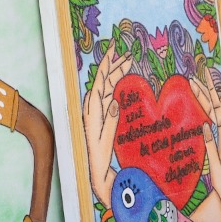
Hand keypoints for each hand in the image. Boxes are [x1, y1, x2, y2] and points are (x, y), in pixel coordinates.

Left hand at [83, 48, 127, 198]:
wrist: (96, 170)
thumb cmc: (101, 158)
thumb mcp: (106, 141)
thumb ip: (110, 121)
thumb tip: (114, 100)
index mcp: (93, 112)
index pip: (100, 82)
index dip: (106, 65)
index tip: (114, 51)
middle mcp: (93, 108)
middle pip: (103, 81)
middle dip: (114, 66)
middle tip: (128, 55)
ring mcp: (96, 111)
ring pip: (106, 87)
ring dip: (116, 74)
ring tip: (128, 63)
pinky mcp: (101, 116)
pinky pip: (107, 95)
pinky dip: (115, 85)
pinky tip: (122, 81)